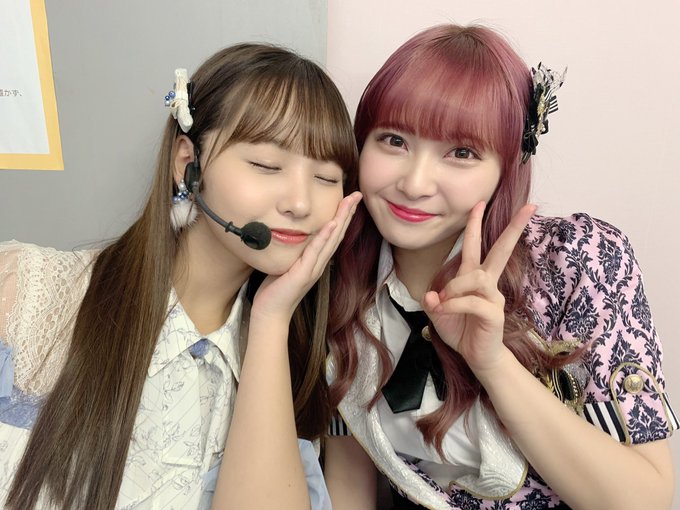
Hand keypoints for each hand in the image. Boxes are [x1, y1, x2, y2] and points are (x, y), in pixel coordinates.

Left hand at [252, 191, 361, 320]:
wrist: (271, 313)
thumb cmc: (277, 290)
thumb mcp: (287, 265)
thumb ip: (295, 252)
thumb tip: (292, 234)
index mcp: (316, 260)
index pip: (333, 235)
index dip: (343, 217)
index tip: (350, 200)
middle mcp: (319, 263)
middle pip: (338, 234)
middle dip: (348, 213)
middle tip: (357, 195)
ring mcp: (313, 269)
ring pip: (331, 240)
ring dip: (341, 220)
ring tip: (349, 203)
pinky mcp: (304, 273)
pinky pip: (316, 251)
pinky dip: (324, 237)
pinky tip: (332, 224)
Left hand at [422, 201, 535, 374]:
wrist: (476, 356)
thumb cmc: (461, 329)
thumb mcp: (438, 313)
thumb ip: (432, 302)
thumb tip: (431, 295)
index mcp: (474, 277)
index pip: (476, 245)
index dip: (476, 224)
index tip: (479, 203)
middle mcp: (487, 283)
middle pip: (501, 250)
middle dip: (513, 228)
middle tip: (529, 207)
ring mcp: (493, 297)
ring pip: (477, 277)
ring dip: (455, 285)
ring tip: (443, 300)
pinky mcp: (494, 313)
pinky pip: (472, 301)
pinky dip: (454, 304)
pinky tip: (444, 310)